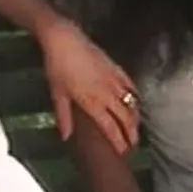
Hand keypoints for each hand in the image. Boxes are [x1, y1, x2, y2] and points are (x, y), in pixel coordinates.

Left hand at [37, 19, 138, 153]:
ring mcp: (114, 80)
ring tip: (135, 128)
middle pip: (125, 118)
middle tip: (133, 144)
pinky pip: (131, 86)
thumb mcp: (57, 93)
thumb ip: (64, 116)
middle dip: (131, 133)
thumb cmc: (57, 66)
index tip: (123, 152)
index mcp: (92, 102)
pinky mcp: (116, 68)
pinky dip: (135, 97)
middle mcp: (107, 93)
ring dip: (135, 118)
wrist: (64, 39)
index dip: (119, 142)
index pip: (110, 128)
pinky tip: (136, 102)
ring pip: (131, 103)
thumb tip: (65, 137)